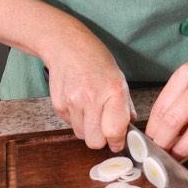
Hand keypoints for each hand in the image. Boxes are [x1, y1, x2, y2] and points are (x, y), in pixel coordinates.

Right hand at [45, 31, 135, 151]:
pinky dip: (76, 119)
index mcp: (113, 91)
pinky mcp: (58, 104)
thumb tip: (129, 129)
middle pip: (95, 142)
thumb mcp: (119, 78)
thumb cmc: (96, 60)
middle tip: (104, 127)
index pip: (114, 131)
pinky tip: (79, 103)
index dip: (118, 141)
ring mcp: (72, 101)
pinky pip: (70, 124)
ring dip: (88, 129)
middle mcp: (92, 98)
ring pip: (81, 135)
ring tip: (90, 110)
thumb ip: (125, 106)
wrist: (67, 45)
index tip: (118, 141)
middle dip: (101, 139)